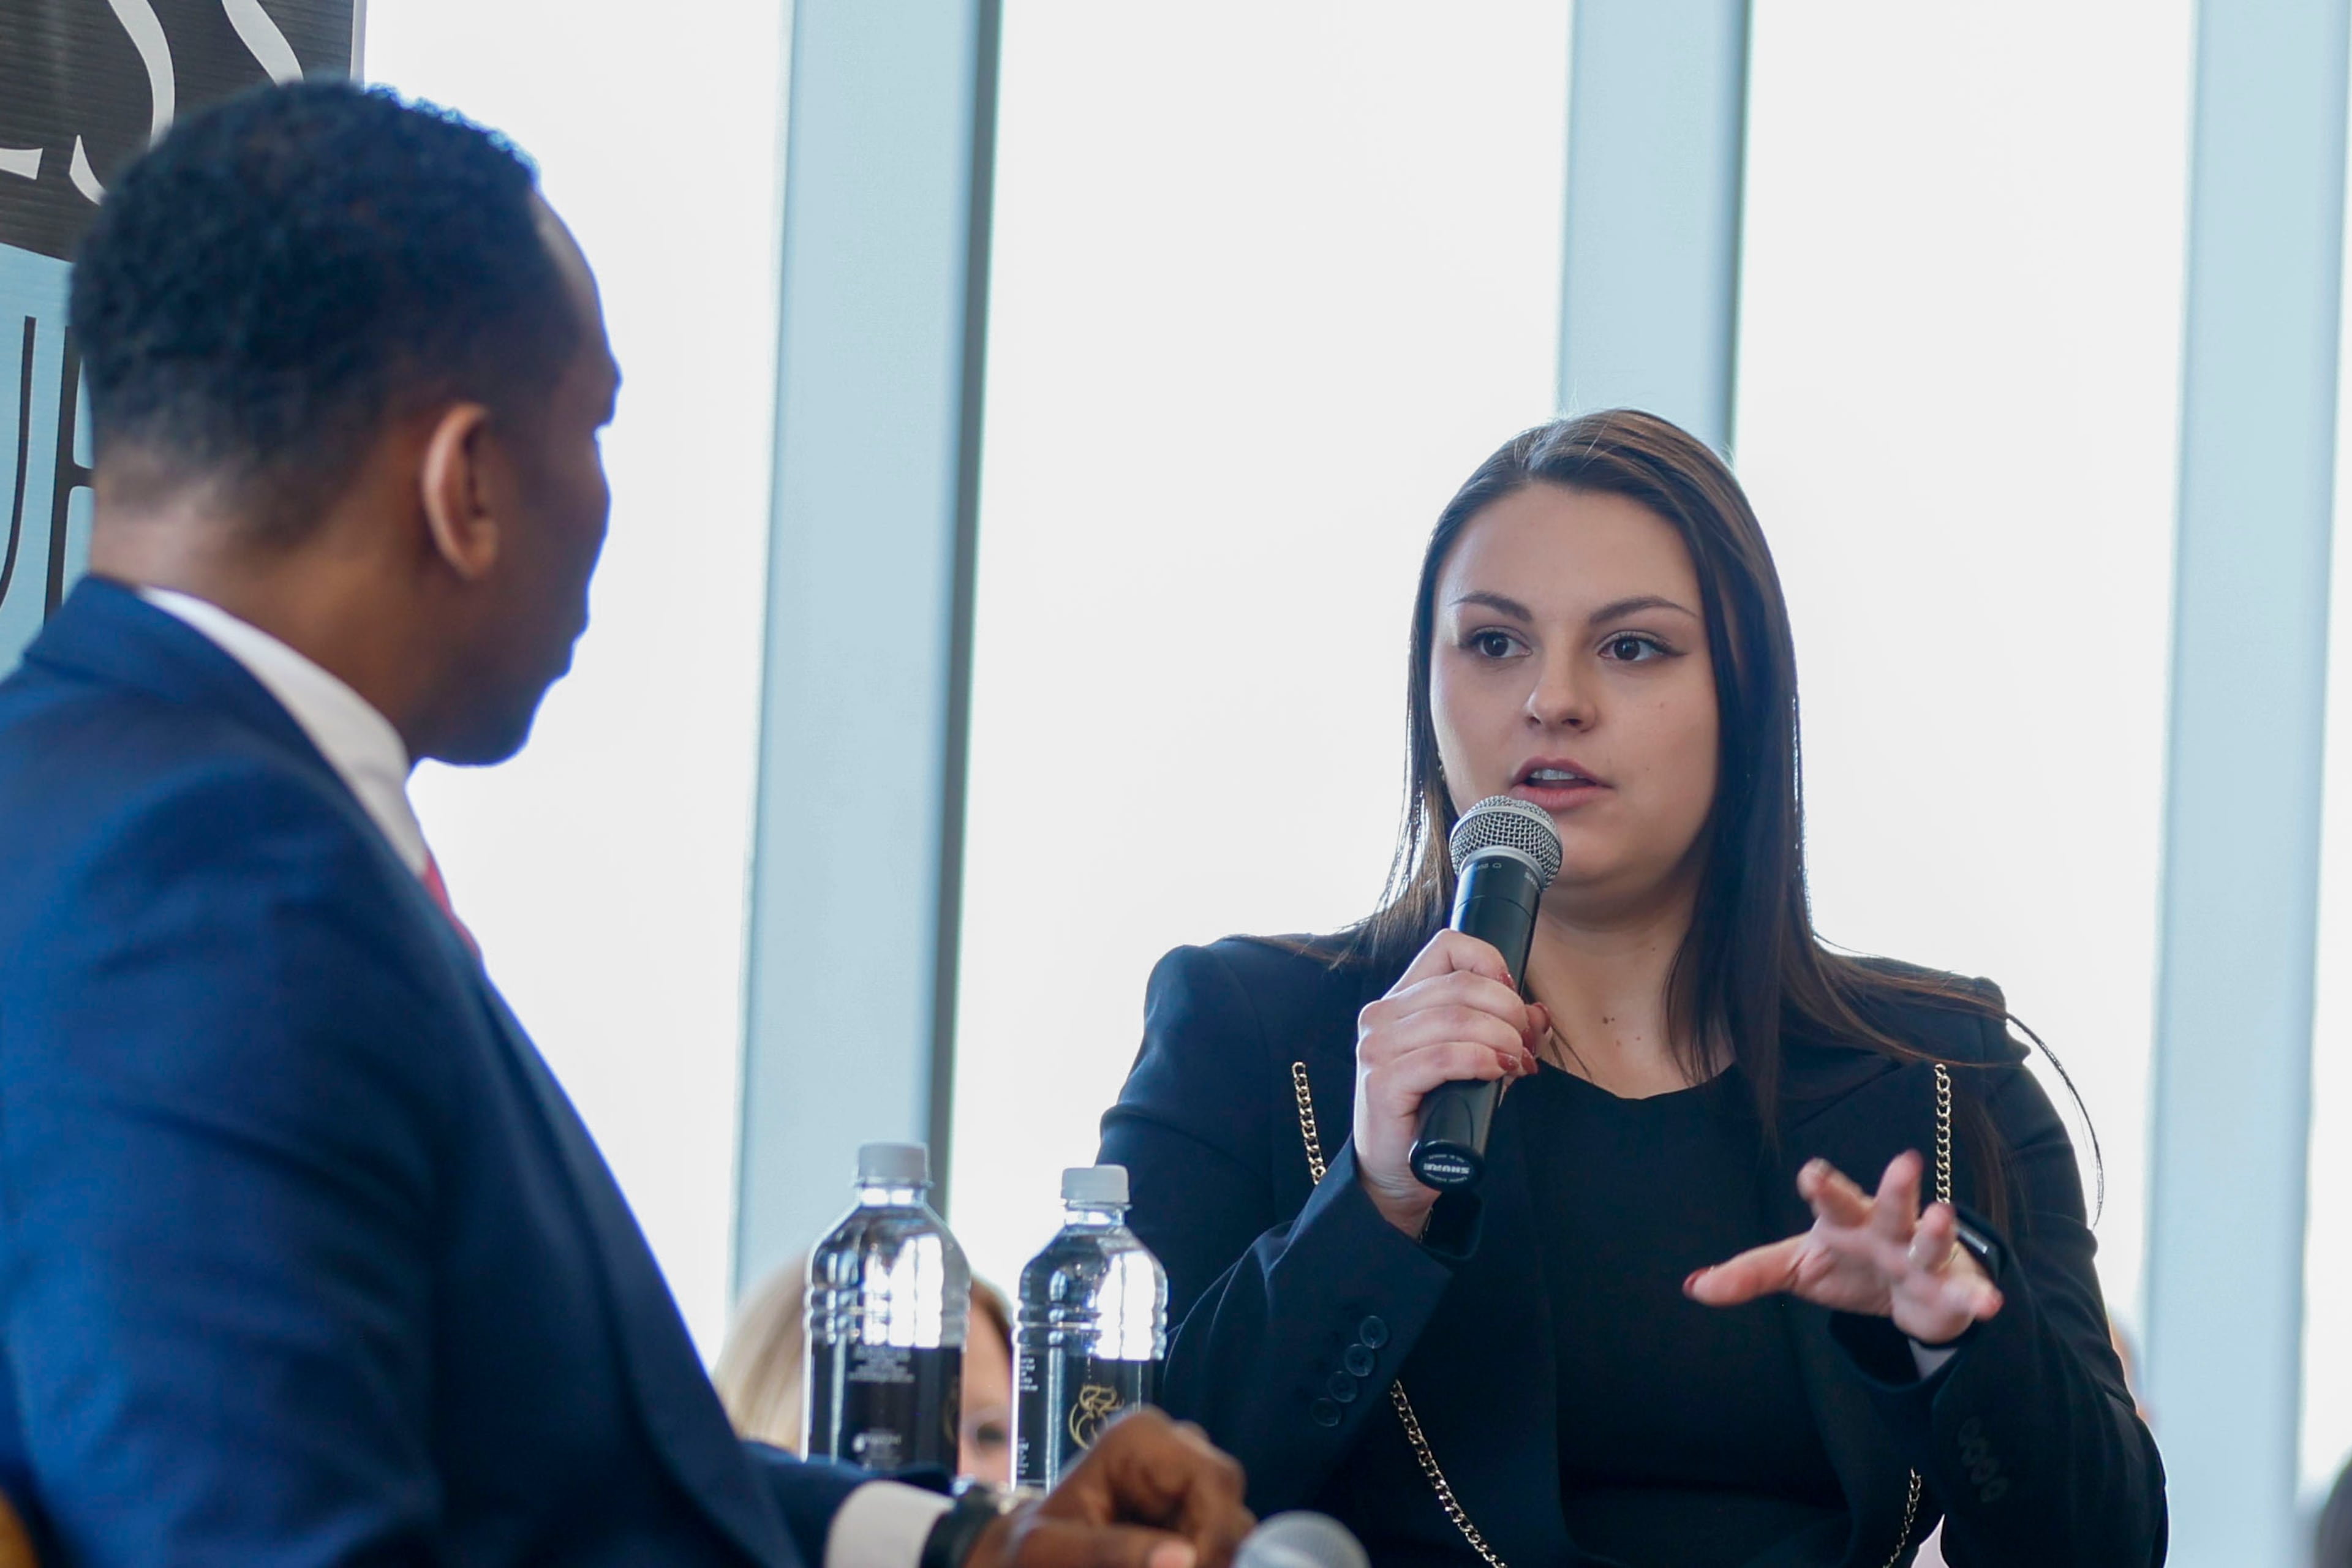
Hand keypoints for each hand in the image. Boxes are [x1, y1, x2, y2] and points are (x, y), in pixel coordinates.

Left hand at [966, 1407, 1251, 1567]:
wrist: (1018, 1559)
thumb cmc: (1025, 1551)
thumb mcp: (1052, 1554)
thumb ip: (1115, 1554)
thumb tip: (1185, 1559)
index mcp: (1140, 1438)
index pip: (1213, 1483)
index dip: (1212, 1538)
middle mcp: (1173, 1445)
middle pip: (1230, 1505)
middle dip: (1211, 1554)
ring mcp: (1185, 1476)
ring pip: (1232, 1528)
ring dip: (1205, 1559)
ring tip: (1161, 1566)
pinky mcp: (1189, 1508)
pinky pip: (1218, 1541)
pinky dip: (1200, 1560)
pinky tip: (1174, 1565)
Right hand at [1352, 929, 1544, 1235]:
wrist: (1397, 1176)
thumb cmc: (1434, 1116)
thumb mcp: (1475, 1066)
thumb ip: (1505, 1035)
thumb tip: (1539, 1013)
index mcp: (1401, 1000)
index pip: (1446, 947)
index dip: (1489, 961)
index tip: (1514, 994)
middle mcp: (1382, 1016)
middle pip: (1460, 984)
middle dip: (1509, 1010)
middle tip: (1527, 1043)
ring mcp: (1377, 1048)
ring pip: (1454, 1018)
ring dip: (1501, 1037)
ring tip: (1517, 1063)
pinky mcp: (1382, 1083)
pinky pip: (1442, 1057)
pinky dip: (1479, 1060)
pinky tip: (1497, 1071)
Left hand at [1683, 1151, 2003, 1345]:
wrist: (1902, 1291)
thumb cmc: (1845, 1262)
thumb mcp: (1796, 1267)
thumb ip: (1749, 1274)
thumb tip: (1693, 1287)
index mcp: (1845, 1219)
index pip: (1831, 1199)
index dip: (1822, 1186)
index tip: (1811, 1173)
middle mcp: (1885, 1228)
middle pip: (1888, 1204)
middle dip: (1894, 1185)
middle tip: (1903, 1161)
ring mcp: (1920, 1255)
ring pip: (1930, 1240)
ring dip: (1937, 1230)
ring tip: (1941, 1215)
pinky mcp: (1950, 1287)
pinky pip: (1964, 1292)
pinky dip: (1977, 1297)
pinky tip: (1989, 1304)